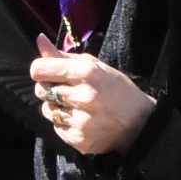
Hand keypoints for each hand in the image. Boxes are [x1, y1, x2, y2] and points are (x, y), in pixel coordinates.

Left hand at [30, 41, 154, 153]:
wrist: (140, 123)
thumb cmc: (118, 90)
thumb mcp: (96, 67)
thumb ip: (64, 56)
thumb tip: (40, 40)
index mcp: (87, 73)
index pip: (40, 69)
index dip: (41, 70)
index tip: (48, 72)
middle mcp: (83, 96)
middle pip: (41, 90)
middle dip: (49, 89)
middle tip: (68, 90)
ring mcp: (82, 120)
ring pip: (47, 110)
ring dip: (57, 107)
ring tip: (78, 106)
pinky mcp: (80, 139)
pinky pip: (56, 127)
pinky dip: (65, 123)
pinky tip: (82, 120)